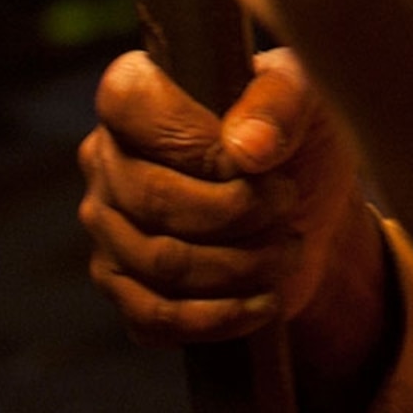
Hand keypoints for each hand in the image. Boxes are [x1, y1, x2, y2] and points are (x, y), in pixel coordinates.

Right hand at [79, 46, 375, 347]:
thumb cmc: (297, 141)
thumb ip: (280, 101)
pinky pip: (157, 316)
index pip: (128, 102)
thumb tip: (247, 147)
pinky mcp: (123, 288)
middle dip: (239, 210)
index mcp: (136, 96)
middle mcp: (106, 160)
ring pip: (162, 262)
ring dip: (241, 263)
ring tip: (288, 249)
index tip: (255, 159)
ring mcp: (107, 228)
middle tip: (288, 203)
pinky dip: (222, 315)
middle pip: (154, 197)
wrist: (307, 214)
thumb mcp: (307, 98)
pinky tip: (264, 300)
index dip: (196, 138)